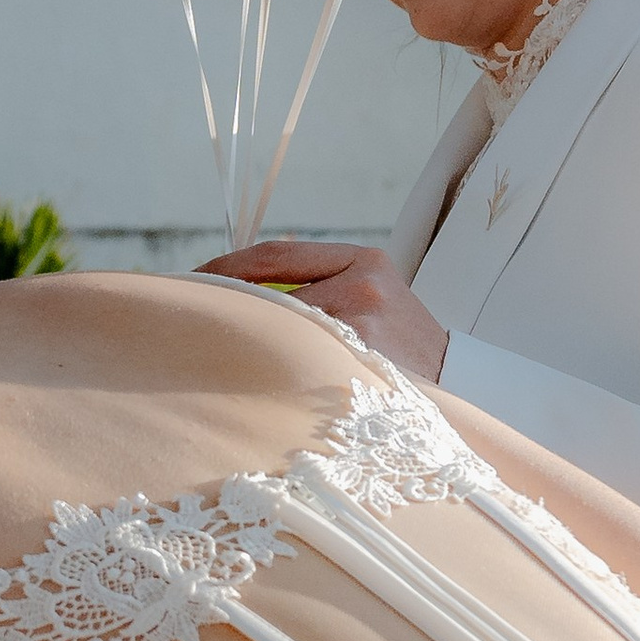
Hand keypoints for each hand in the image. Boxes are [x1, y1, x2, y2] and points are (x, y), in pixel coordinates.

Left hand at [202, 239, 447, 381]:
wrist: (457, 385)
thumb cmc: (398, 345)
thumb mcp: (369, 296)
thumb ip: (316, 283)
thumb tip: (233, 283)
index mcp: (364, 260)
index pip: (274, 255)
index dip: (223, 267)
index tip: (188, 280)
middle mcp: (365, 286)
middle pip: (268, 290)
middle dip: (222, 303)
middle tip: (182, 316)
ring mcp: (363, 327)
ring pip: (277, 327)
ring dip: (239, 338)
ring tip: (204, 349)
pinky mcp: (361, 365)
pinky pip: (295, 362)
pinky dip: (265, 367)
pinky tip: (242, 378)